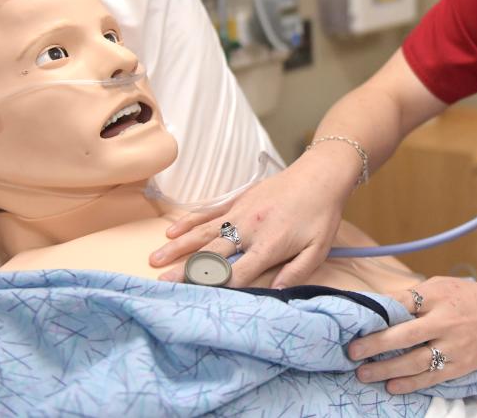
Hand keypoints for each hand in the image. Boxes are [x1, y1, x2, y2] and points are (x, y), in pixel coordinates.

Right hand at [148, 153, 350, 287]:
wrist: (320, 175)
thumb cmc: (321, 215)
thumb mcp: (318, 249)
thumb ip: (296, 273)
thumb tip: (276, 295)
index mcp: (269, 245)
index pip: (238, 273)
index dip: (217, 288)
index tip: (196, 301)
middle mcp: (249, 229)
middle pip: (212, 255)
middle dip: (185, 272)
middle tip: (161, 285)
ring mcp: (240, 212)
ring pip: (203, 232)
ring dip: (178, 246)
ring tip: (155, 260)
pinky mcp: (238, 199)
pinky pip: (209, 212)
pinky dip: (189, 222)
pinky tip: (171, 231)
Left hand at [348, 276, 476, 392]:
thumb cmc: (470, 299)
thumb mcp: (444, 285)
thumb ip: (416, 296)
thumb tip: (382, 306)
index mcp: (440, 296)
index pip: (404, 303)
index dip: (379, 312)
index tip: (356, 321)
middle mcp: (446, 322)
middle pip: (405, 334)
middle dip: (376, 344)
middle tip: (352, 352)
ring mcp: (454, 347)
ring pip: (415, 362)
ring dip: (387, 369)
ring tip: (363, 374)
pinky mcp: (460, 367)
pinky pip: (431, 378)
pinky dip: (410, 384)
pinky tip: (391, 386)